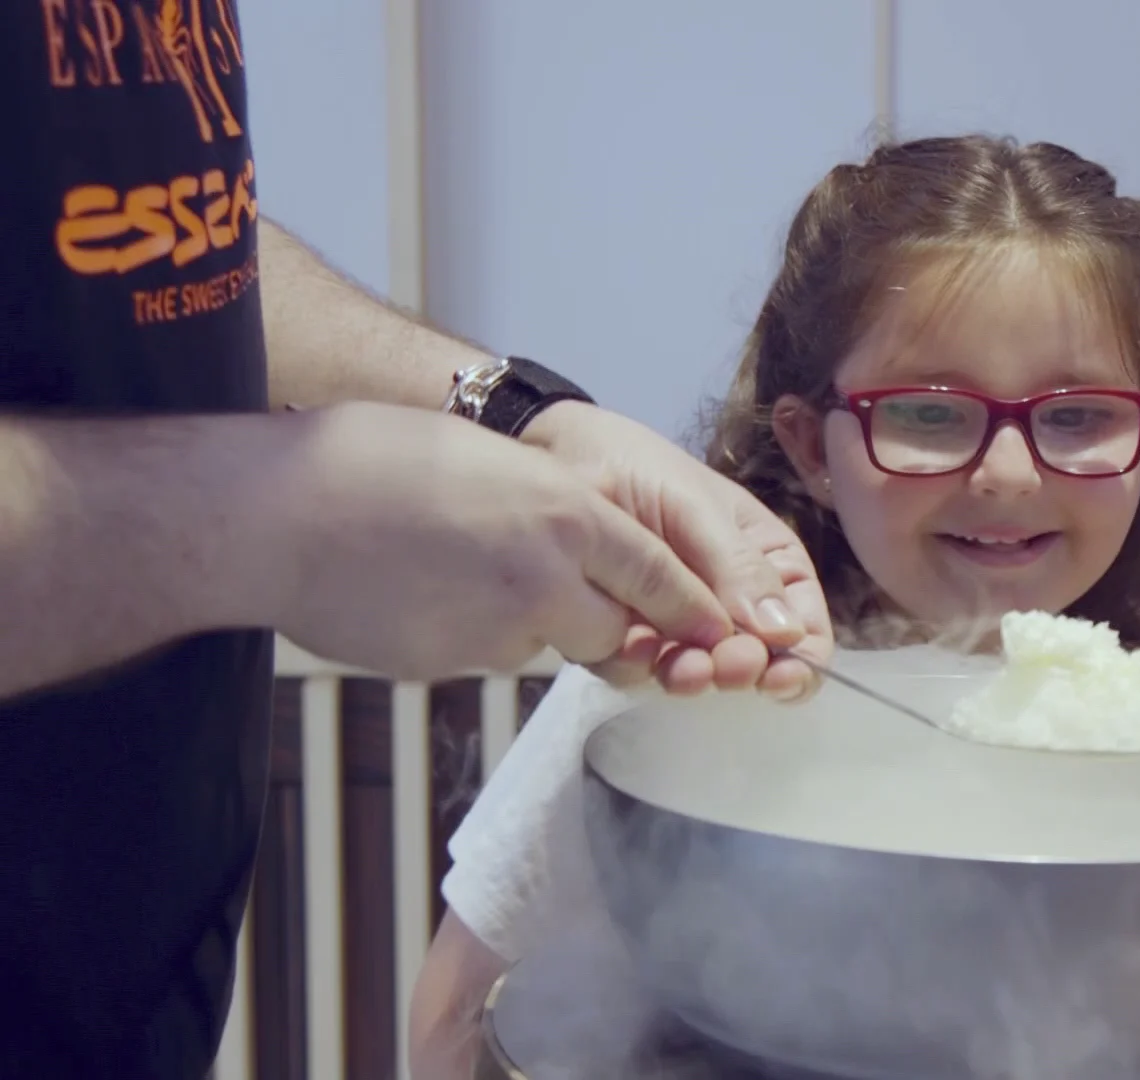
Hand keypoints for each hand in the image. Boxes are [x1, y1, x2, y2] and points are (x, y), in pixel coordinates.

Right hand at [267, 403, 735, 678]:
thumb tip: (583, 534)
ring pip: (541, 642)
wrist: (270, 512)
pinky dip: (464, 630)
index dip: (692, 608)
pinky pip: (479, 654)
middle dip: (603, 623)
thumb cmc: (370, 460)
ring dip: (523, 620)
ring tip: (453, 566)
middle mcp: (545, 579)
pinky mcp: (448, 665)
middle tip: (563, 593)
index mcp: (567, 514)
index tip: (718, 630)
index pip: (661, 576)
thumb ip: (552, 503)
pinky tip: (415, 589)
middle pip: (613, 631)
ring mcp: (494, 631)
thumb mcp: (490, 461)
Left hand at [521, 402, 831, 698]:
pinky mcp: (628, 638)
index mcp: (767, 566)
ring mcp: (678, 623)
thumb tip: (787, 635)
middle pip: (756, 659)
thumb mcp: (699, 509)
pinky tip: (636, 653)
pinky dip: (642, 670)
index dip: (802, 659)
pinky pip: (642, 670)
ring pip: (701, 674)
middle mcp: (730, 602)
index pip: (803, 625)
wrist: (560, 459)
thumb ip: (741, 568)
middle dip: (743, 670)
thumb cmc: (643, 471)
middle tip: (726, 667)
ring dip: (696, 678)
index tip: (780, 676)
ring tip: (683, 669)